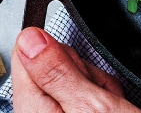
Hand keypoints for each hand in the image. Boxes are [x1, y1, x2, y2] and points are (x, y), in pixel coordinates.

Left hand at [11, 27, 140, 112]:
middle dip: (86, 71)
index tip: (78, 67)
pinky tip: (112, 109)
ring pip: (77, 76)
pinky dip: (105, 96)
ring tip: (110, 107)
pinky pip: (87, 92)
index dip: (59, 51)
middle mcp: (38, 110)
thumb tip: (30, 36)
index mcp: (32, 106)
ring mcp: (56, 112)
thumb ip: (57, 71)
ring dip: (100, 85)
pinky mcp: (72, 112)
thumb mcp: (90, 104)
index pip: (27, 50)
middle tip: (101, 95)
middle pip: (57, 62)